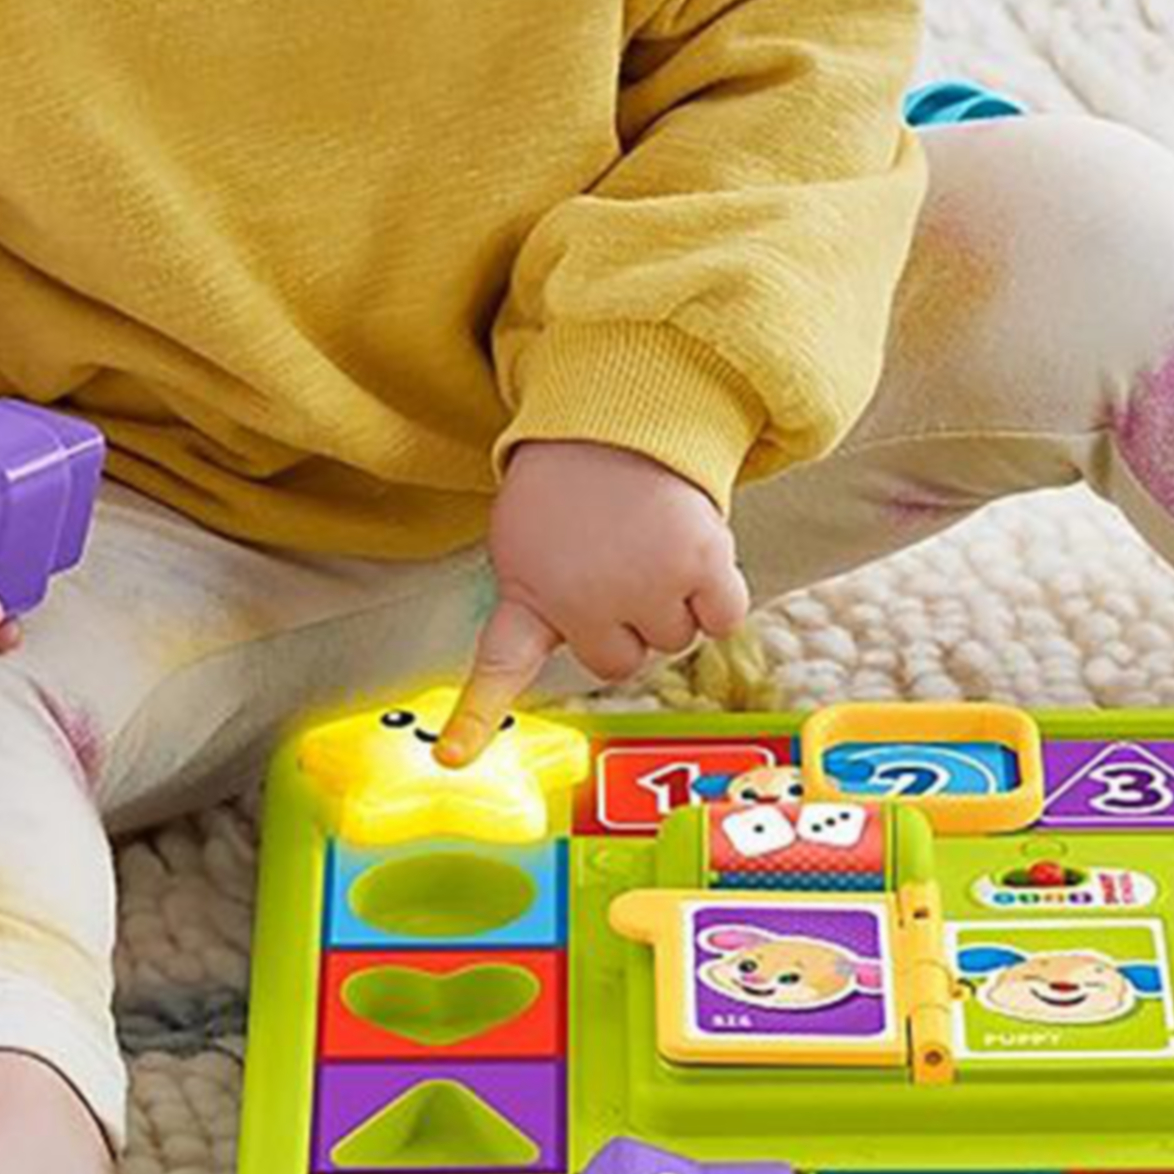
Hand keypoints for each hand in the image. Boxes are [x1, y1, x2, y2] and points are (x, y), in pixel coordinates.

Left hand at [438, 440, 746, 763]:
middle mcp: (582, 599)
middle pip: (622, 662)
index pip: (497, 668)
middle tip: (621, 565)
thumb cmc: (574, 486)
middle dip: (629, 624)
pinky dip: (719, 595)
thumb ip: (545, 598)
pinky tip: (694, 551)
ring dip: (674, 601)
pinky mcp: (697, 562)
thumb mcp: (528, 537)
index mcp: (528, 592)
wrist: (618, 415)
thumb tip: (602, 646)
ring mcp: (641, 584)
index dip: (475, 717)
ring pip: (675, 640)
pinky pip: (723, 619)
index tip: (450, 758)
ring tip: (651, 542)